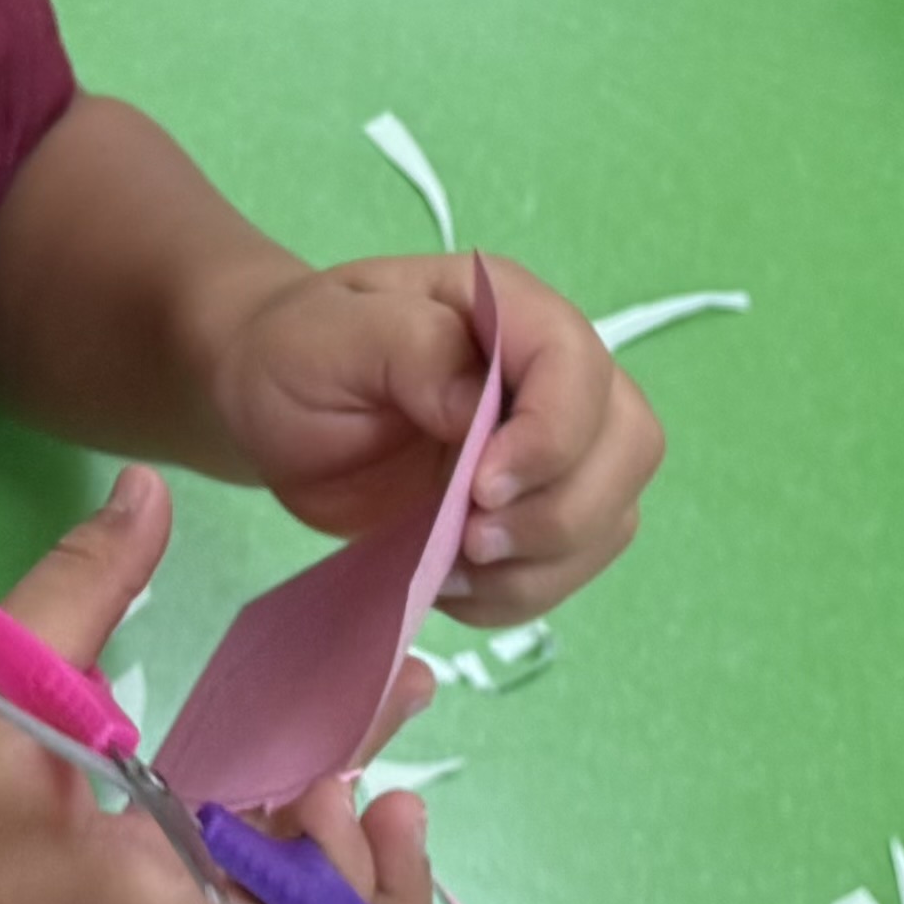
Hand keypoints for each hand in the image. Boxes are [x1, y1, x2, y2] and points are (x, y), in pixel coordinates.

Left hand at [204, 254, 659, 625]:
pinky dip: (519, 593)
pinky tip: (452, 582)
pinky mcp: (534, 509)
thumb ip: (411, 349)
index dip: (552, 438)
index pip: (581, 367)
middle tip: (469, 540)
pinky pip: (570, 567)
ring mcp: (552, 447)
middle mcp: (550, 374)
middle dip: (561, 512)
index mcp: (507, 310)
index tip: (480, 489)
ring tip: (451, 565)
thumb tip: (481, 404)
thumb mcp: (327, 336)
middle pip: (629, 445)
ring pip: (612, 516)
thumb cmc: (296, 354)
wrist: (274, 404)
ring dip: (541, 564)